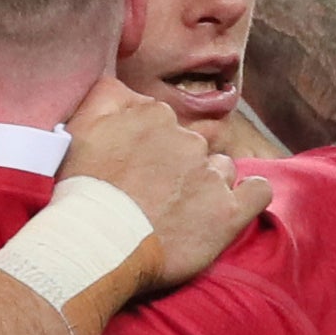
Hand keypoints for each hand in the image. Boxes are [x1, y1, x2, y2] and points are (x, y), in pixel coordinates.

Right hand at [63, 76, 265, 290]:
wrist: (93, 246)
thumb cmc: (80, 191)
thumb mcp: (78, 127)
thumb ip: (106, 95)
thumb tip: (128, 88)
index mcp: (154, 116)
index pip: (161, 123)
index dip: (146, 146)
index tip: (130, 169)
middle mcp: (188, 140)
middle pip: (190, 146)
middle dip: (174, 165)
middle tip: (146, 195)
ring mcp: (211, 176)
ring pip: (220, 168)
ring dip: (205, 183)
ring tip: (177, 210)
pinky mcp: (227, 212)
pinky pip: (257, 192)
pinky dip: (249, 196)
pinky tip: (229, 205)